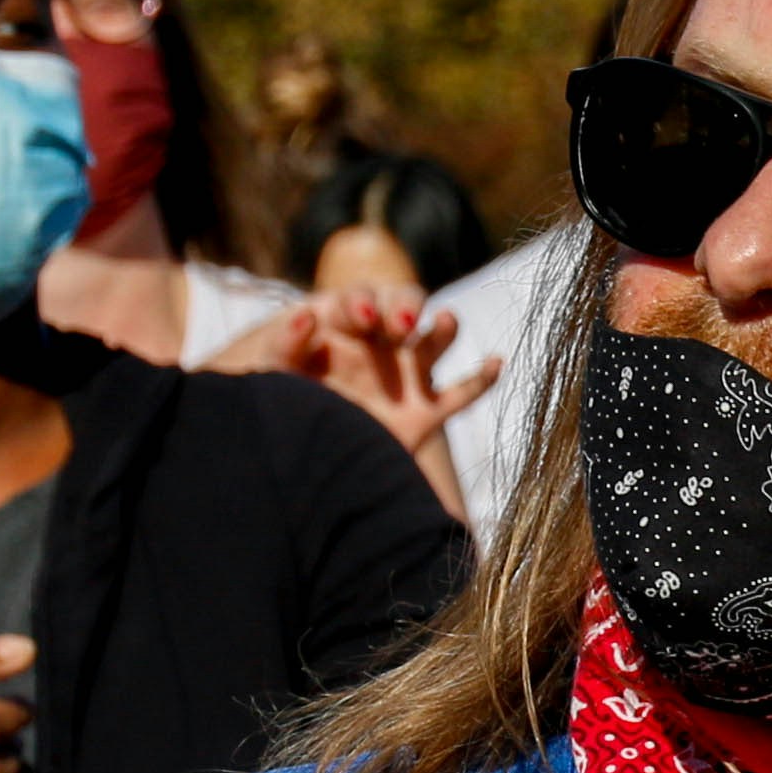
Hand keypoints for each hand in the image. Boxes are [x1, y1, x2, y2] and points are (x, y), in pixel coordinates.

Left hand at [250, 288, 502, 519]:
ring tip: (444, 322)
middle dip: (404, 307)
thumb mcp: (275, 379)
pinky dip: (482, 377)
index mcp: (340, 329)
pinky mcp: (426, 412)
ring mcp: (405, 376)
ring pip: (434, 341)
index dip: (361, 303)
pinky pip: (462, 392)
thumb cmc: (285, 415)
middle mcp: (377, 345)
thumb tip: (305, 316)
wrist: (305, 472)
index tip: (359, 318)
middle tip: (400, 322)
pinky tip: (496, 362)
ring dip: (443, 328)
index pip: (358, 300)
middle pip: (402, 307)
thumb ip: (284, 347)